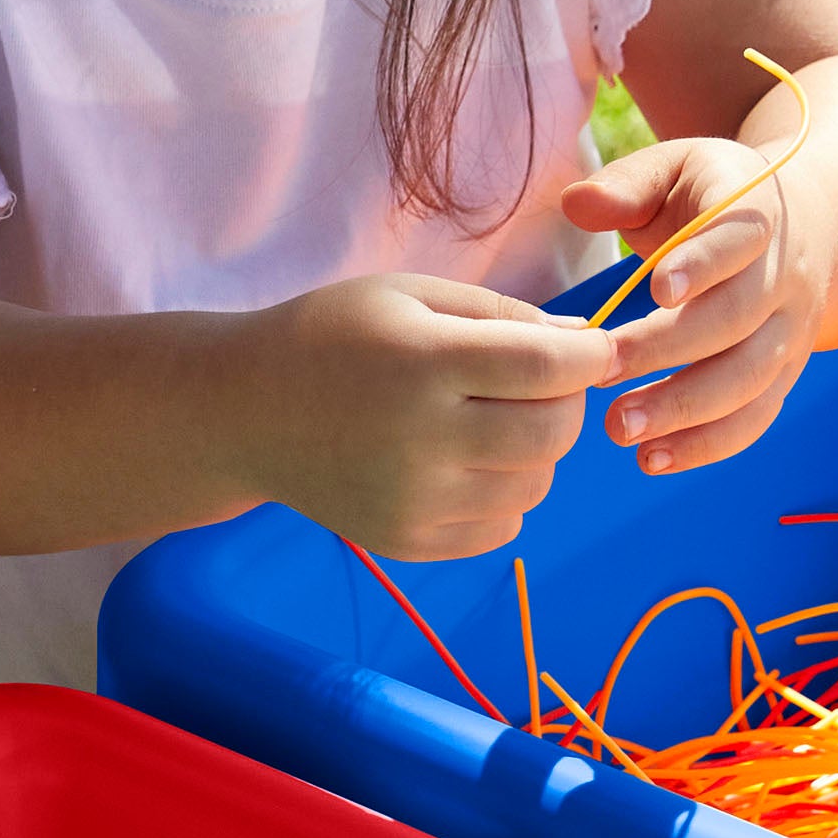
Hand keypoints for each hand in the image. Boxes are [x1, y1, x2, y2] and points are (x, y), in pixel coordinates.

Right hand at [230, 274, 618, 562]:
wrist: (243, 413)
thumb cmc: (330, 338)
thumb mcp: (409, 295)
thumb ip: (501, 314)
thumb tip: (582, 346)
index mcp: (422, 364)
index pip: (547, 371)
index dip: (591, 358)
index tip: (594, 350)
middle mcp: (420, 439)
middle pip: (553, 434)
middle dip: (566, 403)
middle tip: (541, 384)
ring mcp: (412, 500)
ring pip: (535, 485)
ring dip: (534, 452)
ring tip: (491, 422)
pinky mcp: (406, 541)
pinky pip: (501, 528)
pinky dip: (503, 496)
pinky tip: (464, 464)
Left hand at [563, 131, 832, 478]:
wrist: (809, 228)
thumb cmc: (715, 200)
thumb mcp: (678, 169)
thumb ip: (627, 184)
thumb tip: (574, 203)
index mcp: (758, 216)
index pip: (739, 240)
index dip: (703, 263)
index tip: (655, 288)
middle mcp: (784, 278)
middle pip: (738, 320)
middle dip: (669, 351)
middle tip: (602, 373)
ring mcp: (790, 333)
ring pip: (750, 379)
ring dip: (686, 411)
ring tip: (620, 430)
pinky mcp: (783, 375)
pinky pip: (755, 417)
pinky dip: (708, 444)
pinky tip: (653, 459)